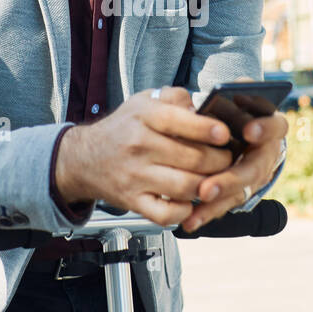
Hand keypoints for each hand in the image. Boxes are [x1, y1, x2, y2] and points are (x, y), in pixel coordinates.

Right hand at [54, 85, 234, 227]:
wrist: (84, 158)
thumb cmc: (123, 128)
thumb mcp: (144, 101)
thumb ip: (176, 97)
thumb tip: (204, 105)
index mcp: (144, 117)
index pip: (180, 121)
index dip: (208, 129)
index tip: (225, 134)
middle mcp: (139, 146)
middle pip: (193, 158)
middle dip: (220, 161)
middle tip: (228, 159)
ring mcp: (135, 177)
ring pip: (186, 187)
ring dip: (208, 186)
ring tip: (215, 179)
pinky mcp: (133, 201)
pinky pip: (167, 214)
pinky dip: (186, 211)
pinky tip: (191, 201)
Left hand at [177, 76, 288, 233]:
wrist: (238, 127)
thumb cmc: (235, 108)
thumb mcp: (239, 94)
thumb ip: (239, 90)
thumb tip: (234, 87)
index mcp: (270, 126)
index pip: (276, 127)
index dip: (265, 129)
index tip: (250, 130)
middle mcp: (266, 154)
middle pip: (253, 170)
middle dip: (229, 179)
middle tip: (207, 187)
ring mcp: (254, 176)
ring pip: (239, 192)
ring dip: (217, 202)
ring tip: (195, 207)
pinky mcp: (238, 191)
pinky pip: (224, 205)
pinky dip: (207, 213)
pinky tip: (190, 221)